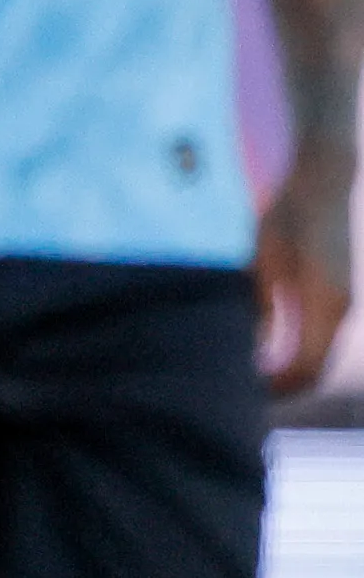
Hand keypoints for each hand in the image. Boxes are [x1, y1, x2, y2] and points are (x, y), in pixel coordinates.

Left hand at [259, 155, 354, 396]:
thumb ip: (256, 302)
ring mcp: (341, 303)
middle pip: (313, 370)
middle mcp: (339, 309)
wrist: (322, 181)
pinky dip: (292, 352)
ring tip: (245, 378)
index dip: (273, 389)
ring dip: (286, 373)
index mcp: (324, 303)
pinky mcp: (335, 295)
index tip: (240, 395)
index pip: (305, 369)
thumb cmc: (288, 213)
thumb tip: (243, 346)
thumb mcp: (262, 257)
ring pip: (316, 357)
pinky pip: (315, 337)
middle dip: (278, 388)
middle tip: (237, 395)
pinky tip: (262, 352)